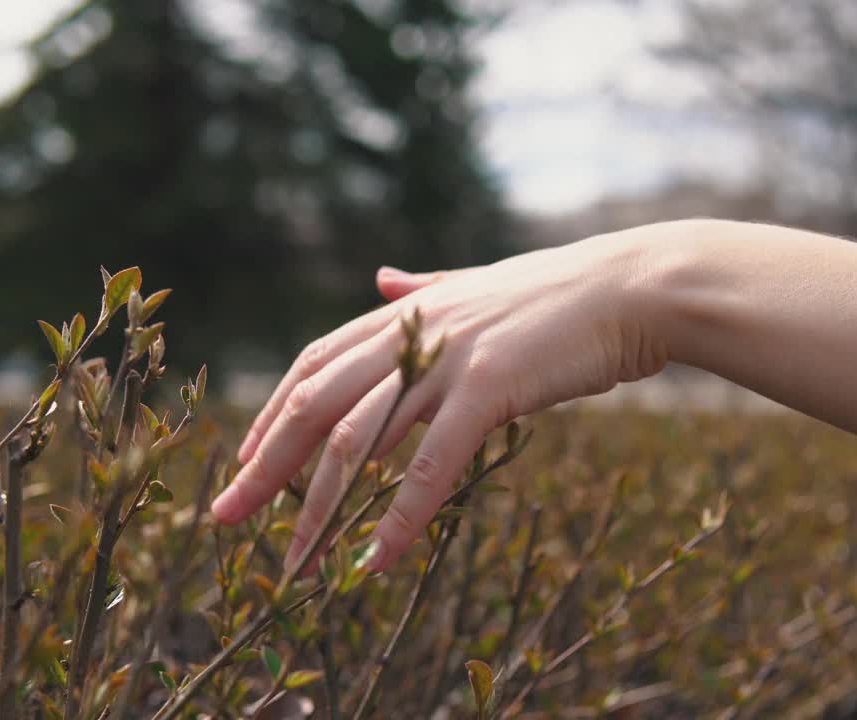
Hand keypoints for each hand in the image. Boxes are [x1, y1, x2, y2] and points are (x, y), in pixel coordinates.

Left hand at [211, 232, 668, 570]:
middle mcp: (414, 331)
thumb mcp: (479, 288)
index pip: (314, 364)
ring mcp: (448, 357)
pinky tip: (378, 558)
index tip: (244, 463)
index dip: (271, 415)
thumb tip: (382, 279)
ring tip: (295, 561)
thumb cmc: (560, 295)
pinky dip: (401, 515)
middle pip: (313, 402)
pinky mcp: (490, 385)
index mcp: (408, 312)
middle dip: (264, 465)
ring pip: (357, 437)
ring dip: (319, 505)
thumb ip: (425, 289)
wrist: (632, 285)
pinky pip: (432, 461)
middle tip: (224, 518)